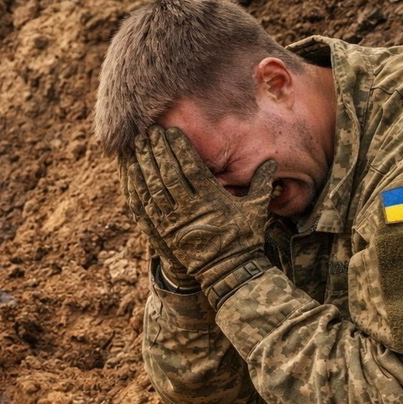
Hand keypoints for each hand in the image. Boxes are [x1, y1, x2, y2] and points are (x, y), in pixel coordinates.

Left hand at [132, 125, 275, 304]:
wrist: (226, 272)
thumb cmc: (243, 240)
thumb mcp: (255, 210)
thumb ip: (260, 183)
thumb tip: (272, 162)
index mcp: (210, 199)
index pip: (190, 167)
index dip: (179, 148)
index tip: (171, 131)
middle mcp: (188, 208)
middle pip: (168, 173)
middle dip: (158, 150)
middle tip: (149, 131)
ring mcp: (172, 221)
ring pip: (153, 187)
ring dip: (144, 164)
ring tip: (138, 145)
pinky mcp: (161, 232)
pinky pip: (144, 206)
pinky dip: (136, 187)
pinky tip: (131, 172)